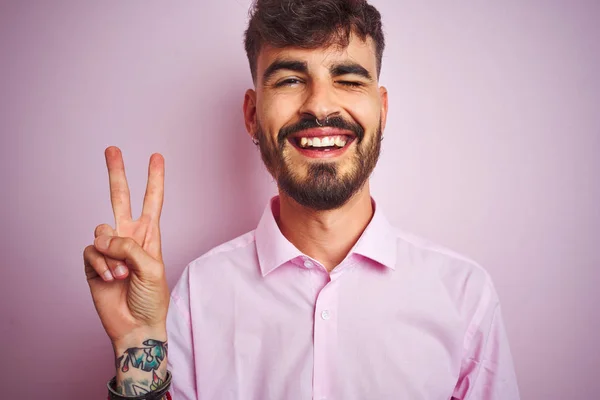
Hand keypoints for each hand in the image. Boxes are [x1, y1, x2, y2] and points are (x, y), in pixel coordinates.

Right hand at [83, 146, 168, 345]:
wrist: (136, 324)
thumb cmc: (151, 298)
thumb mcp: (152, 268)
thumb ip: (130, 246)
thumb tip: (106, 237)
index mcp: (150, 235)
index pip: (152, 200)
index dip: (154, 179)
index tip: (157, 157)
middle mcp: (128, 236)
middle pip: (120, 197)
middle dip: (117, 173)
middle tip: (112, 149)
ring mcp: (110, 249)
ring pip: (101, 230)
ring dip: (111, 254)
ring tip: (122, 274)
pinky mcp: (93, 262)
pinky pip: (91, 251)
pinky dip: (101, 265)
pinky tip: (110, 278)